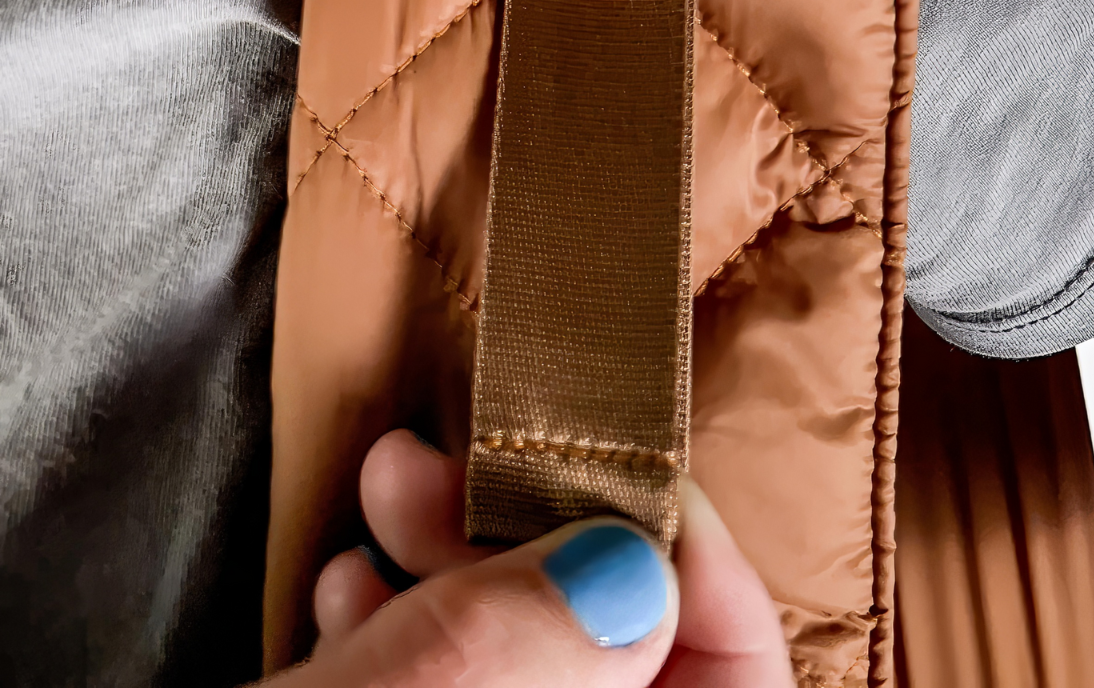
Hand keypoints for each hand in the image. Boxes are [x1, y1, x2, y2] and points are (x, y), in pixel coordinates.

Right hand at [267, 430, 791, 687]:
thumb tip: (631, 570)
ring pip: (543, 670)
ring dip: (471, 569)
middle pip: (640, 666)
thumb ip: (493, 668)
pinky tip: (349, 591)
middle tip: (444, 468)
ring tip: (382, 505)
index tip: (605, 473)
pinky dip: (422, 630)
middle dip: (549, 539)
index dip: (701, 571)